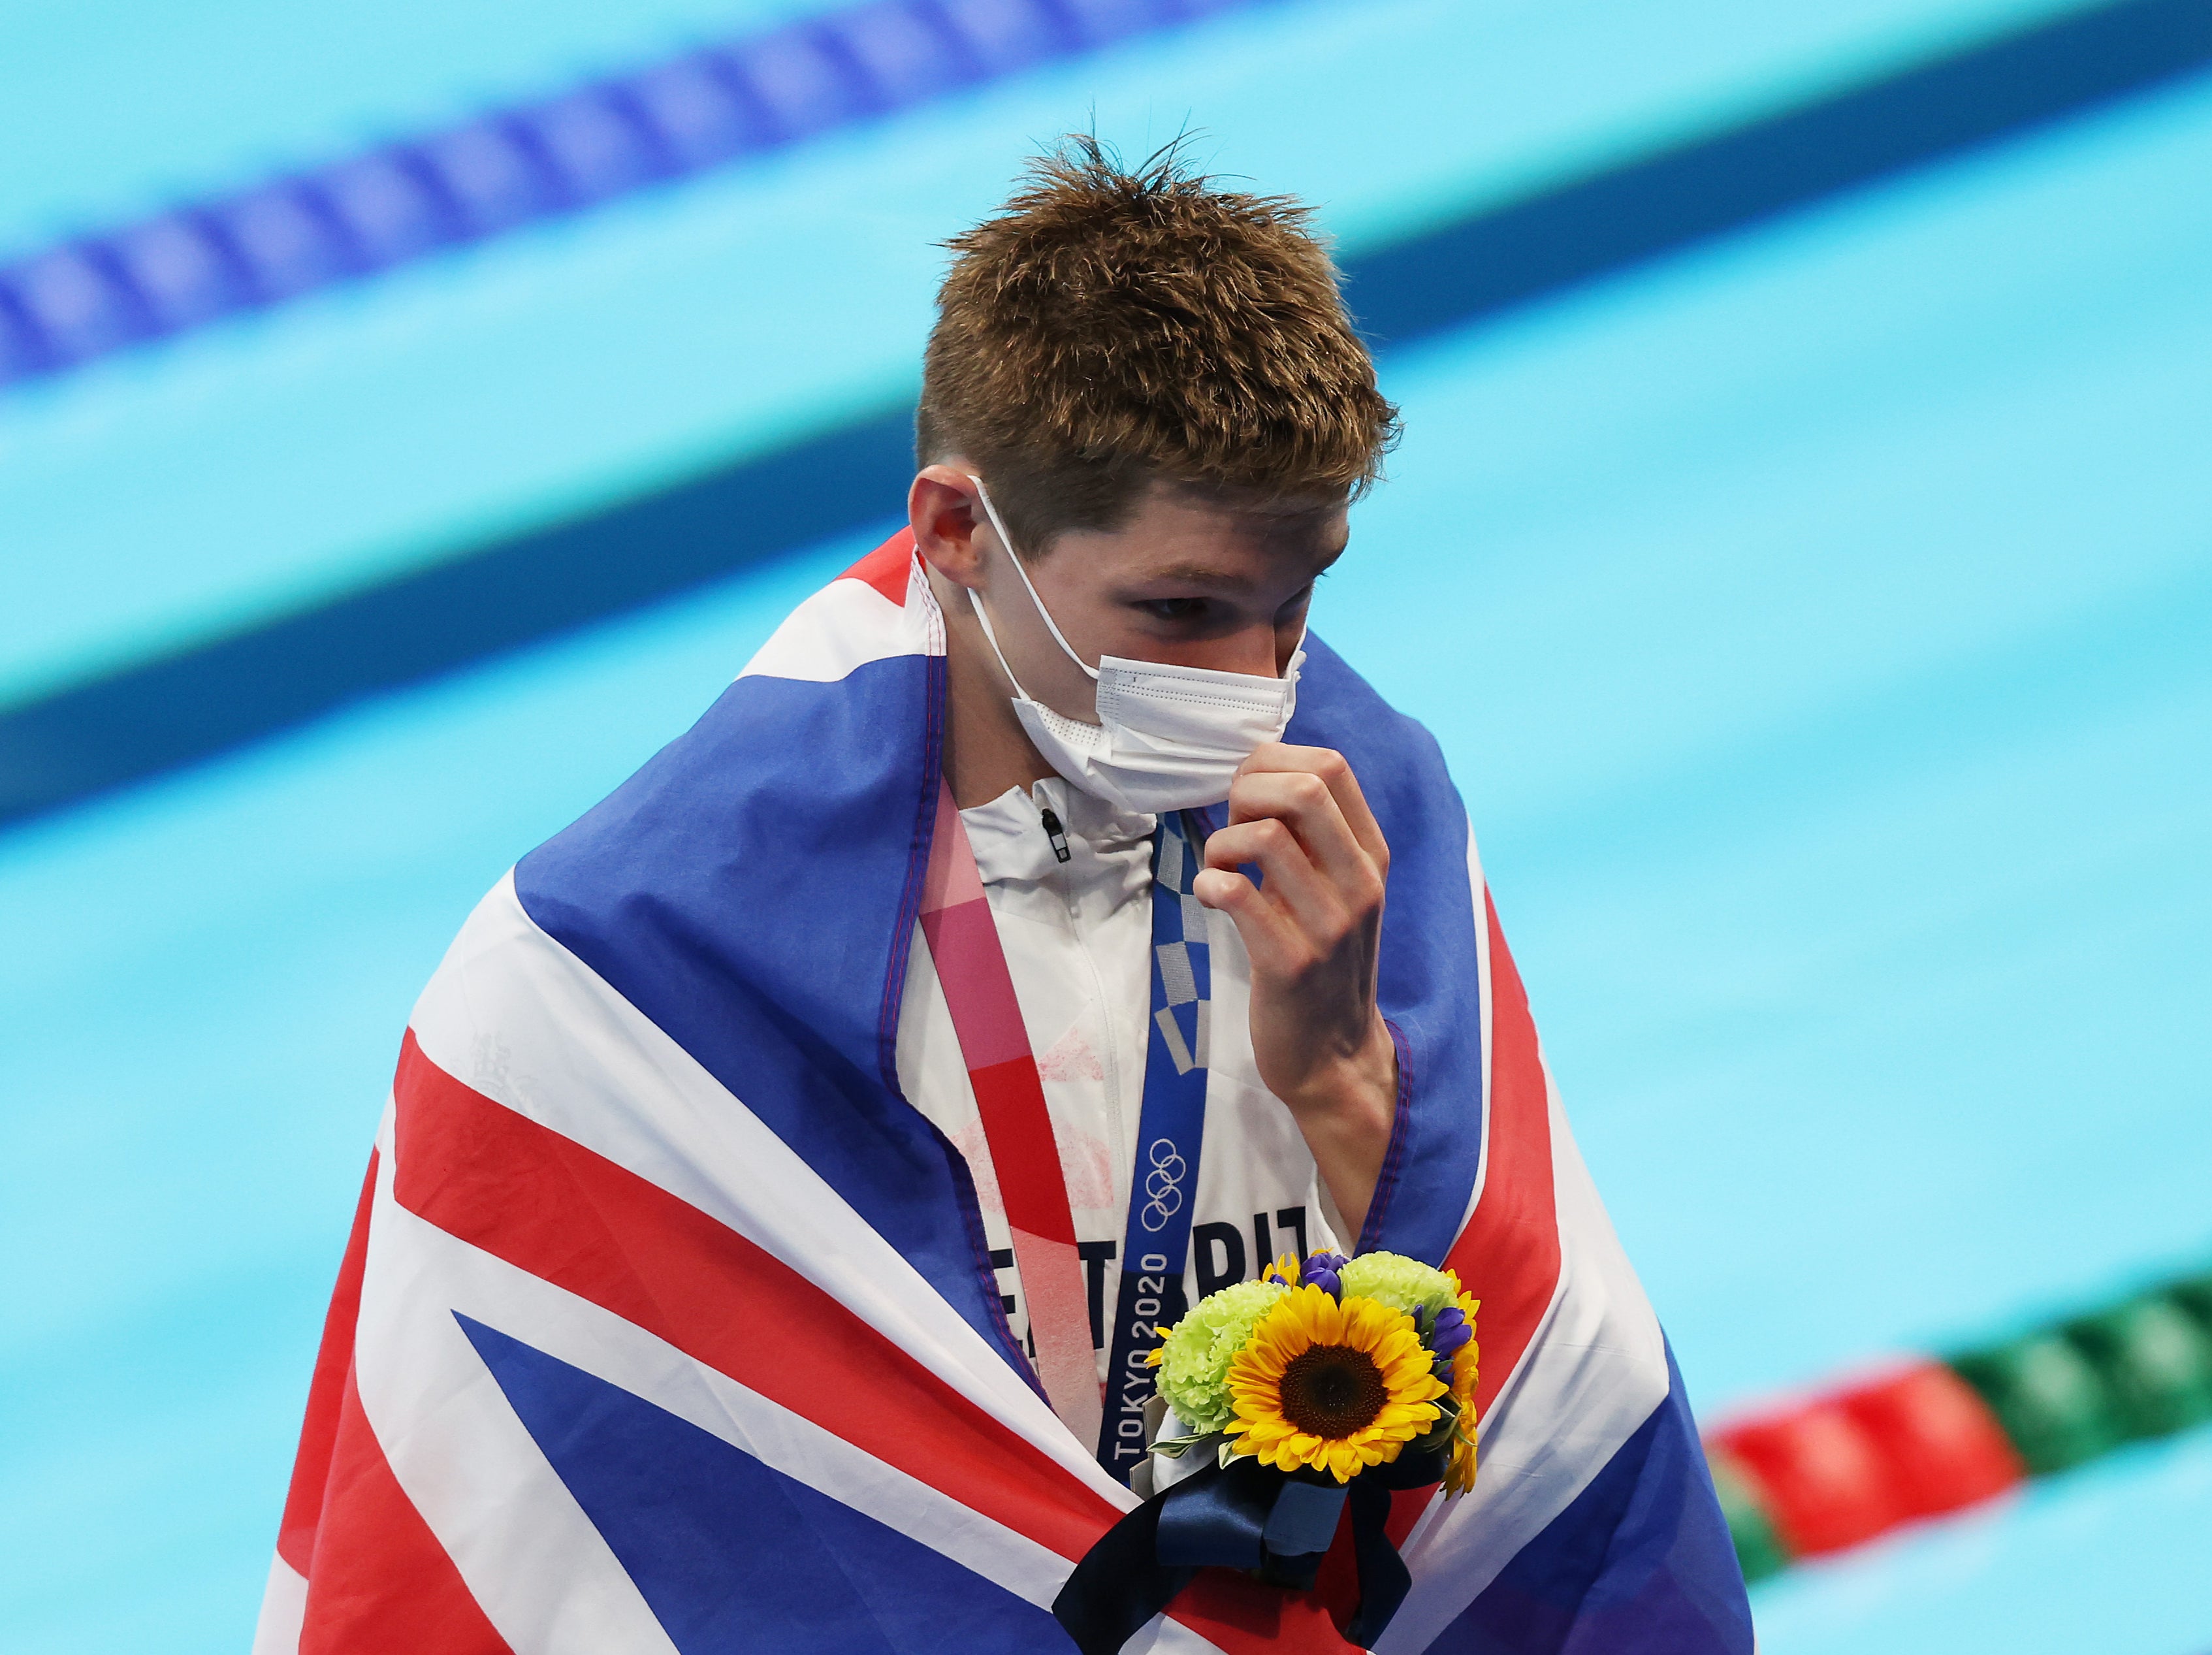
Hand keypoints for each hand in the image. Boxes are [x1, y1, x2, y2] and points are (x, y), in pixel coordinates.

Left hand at [1191, 744, 1397, 1238]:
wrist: (1332, 1054)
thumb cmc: (1319, 958)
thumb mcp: (1332, 887)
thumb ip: (1309, 833)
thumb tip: (1256, 769)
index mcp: (1370, 854)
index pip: (1332, 766)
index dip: (1273, 762)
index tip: (1246, 795)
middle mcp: (1359, 882)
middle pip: (1304, 787)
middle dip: (1246, 793)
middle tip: (1232, 832)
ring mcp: (1330, 924)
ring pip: (1266, 836)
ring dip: (1223, 843)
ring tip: (1220, 870)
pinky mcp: (1291, 963)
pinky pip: (1239, 895)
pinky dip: (1211, 884)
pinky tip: (1212, 898)